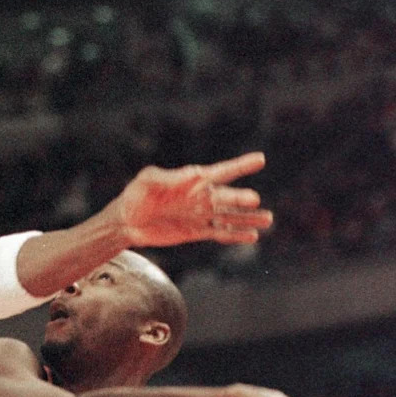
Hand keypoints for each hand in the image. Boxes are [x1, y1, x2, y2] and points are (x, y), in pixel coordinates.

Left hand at [113, 152, 272, 247]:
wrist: (126, 221)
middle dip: (241, 198)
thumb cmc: (136, 195)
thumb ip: (171, 178)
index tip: (260, 159)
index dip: (240, 165)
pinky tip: (252, 237)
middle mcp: (200, 196)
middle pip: (227, 197)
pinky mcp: (196, 232)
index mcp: (192, 180)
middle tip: (255, 199)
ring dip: (247, 218)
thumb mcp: (149, 181)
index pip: (221, 171)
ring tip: (268, 219)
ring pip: (229, 216)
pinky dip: (235, 235)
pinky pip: (220, 233)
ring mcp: (200, 215)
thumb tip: (194, 174)